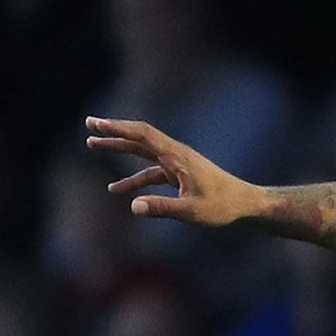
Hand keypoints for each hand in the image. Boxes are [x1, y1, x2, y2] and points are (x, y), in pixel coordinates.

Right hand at [85, 116, 259, 226]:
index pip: (143, 134)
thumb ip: (163, 208)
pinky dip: (135, 180)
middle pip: (139, 138)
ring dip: (119, 149)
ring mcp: (178, 165)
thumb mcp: (192, 211)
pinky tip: (119, 192)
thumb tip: (134, 207)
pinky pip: (152, 174)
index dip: (118, 128)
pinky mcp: (181, 176)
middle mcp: (176, 155)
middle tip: (88, 126)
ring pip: (143, 153)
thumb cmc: (224, 207)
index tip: (96, 124)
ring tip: (93, 146)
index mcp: (178, 157)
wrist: (247, 206)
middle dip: (113, 132)